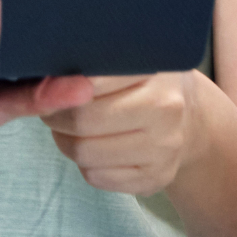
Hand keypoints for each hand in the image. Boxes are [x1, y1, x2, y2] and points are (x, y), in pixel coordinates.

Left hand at [44, 70, 211, 196]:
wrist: (193, 121)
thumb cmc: (147, 83)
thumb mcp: (132, 58)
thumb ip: (93, 61)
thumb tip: (43, 81)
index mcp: (158, 71)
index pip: (89, 83)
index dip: (61, 86)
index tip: (51, 83)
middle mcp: (167, 110)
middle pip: (83, 120)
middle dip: (55, 115)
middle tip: (51, 107)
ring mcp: (164, 148)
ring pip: (85, 152)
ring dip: (65, 140)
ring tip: (68, 126)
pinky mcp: (155, 178)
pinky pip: (95, 177)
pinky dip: (84, 163)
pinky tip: (92, 146)